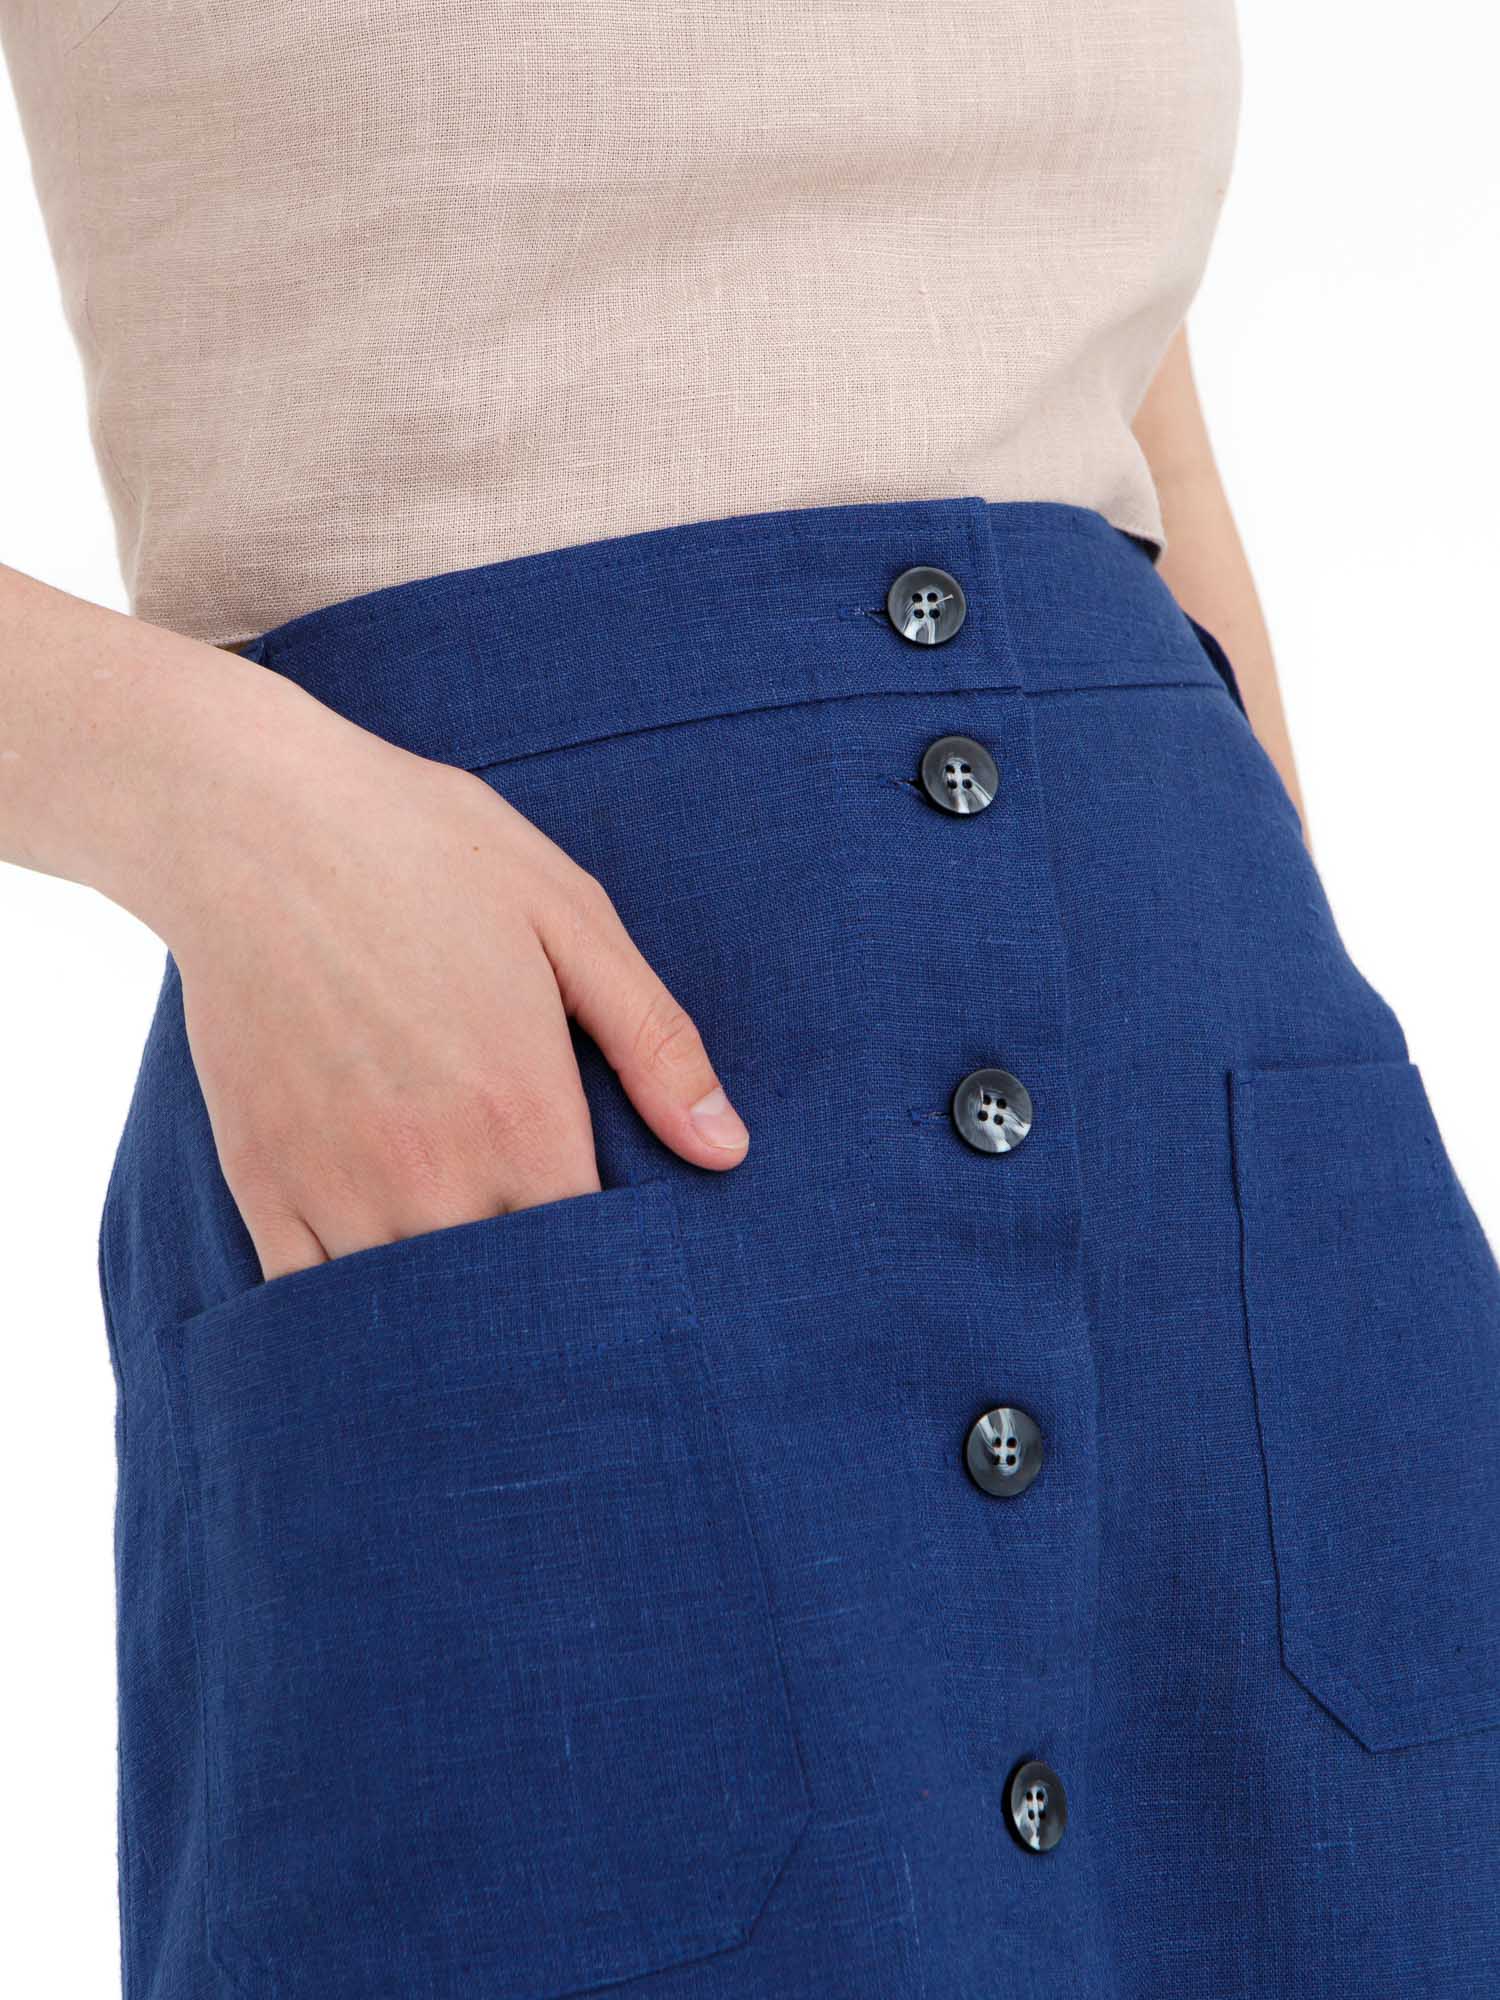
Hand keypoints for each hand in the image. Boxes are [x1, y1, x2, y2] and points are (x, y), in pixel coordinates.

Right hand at [166, 687, 748, 1280]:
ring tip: (484, 1312)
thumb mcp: (570, 917)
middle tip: (564, 1305)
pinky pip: (311, 1301)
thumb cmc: (424, 851)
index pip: (595, 1258)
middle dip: (544, 1311)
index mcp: (525, 1110)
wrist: (252, 820)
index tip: (630, 1269)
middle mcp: (436, 1168)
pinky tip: (387, 1304)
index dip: (620, 1275)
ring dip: (452, 1321)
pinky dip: (350, 1317)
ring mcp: (340, 1184)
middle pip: (510, 1302)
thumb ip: (655, 1041)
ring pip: (413, 1315)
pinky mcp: (263, 1183)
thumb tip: (727, 1150)